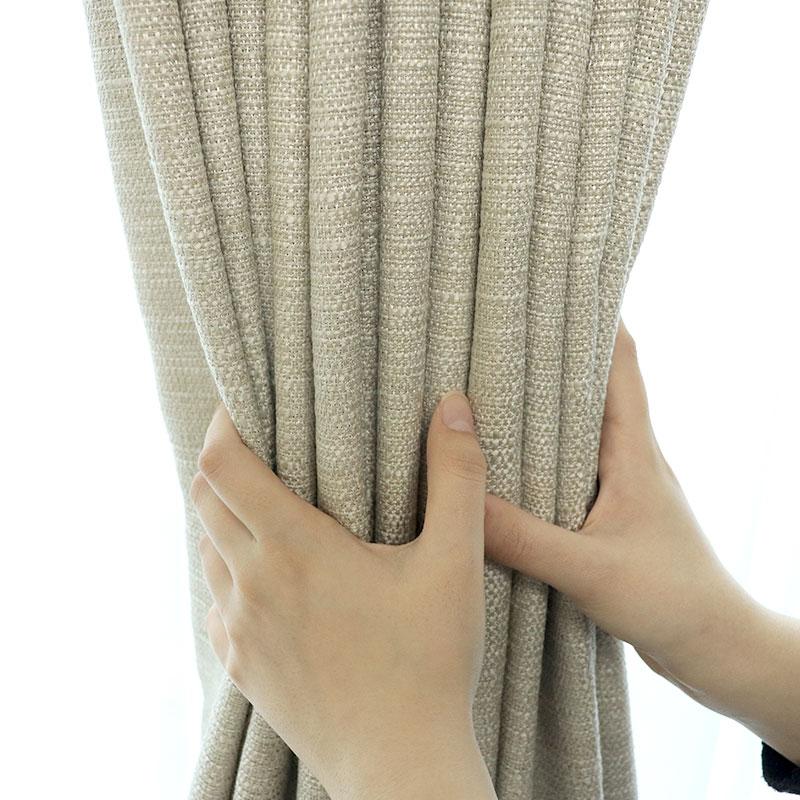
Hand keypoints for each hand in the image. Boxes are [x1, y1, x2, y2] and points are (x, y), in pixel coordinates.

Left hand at [191, 393, 496, 798]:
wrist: (399, 766)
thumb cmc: (429, 664)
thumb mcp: (455, 563)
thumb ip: (457, 478)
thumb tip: (454, 407)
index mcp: (294, 548)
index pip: (222, 465)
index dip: (224, 425)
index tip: (243, 406)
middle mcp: (252, 584)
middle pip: (204, 500)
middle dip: (224, 465)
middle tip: (262, 450)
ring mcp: (240, 630)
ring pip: (207, 551)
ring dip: (226, 520)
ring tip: (268, 509)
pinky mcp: (242, 666)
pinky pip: (216, 602)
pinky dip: (231, 573)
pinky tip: (272, 579)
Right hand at [484, 320, 799, 765]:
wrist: (714, 646)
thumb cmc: (671, 600)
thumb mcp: (591, 570)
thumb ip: (525, 539)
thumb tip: (462, 503)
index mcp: (634, 453)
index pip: (622, 368)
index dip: (598, 324)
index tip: (558, 292)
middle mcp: (629, 459)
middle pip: (593, 390)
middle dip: (553, 361)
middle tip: (500, 340)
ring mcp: (621, 487)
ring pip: (578, 432)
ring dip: (544, 411)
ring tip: (491, 395)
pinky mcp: (611, 517)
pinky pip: (570, 472)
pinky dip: (541, 459)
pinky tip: (507, 470)